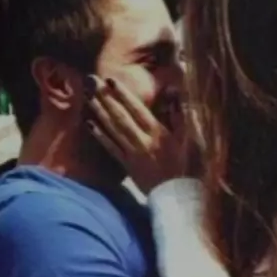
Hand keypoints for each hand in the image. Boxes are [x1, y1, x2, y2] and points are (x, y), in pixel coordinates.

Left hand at [85, 75, 188, 194]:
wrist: (178, 195)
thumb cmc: (186, 166)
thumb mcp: (188, 140)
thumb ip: (180, 116)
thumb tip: (175, 93)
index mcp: (158, 133)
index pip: (137, 109)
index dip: (123, 94)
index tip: (111, 81)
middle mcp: (143, 141)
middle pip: (121, 116)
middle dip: (106, 98)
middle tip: (92, 82)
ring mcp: (133, 153)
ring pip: (113, 130)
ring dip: (100, 113)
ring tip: (89, 98)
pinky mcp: (127, 166)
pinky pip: (112, 148)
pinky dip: (101, 136)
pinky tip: (90, 125)